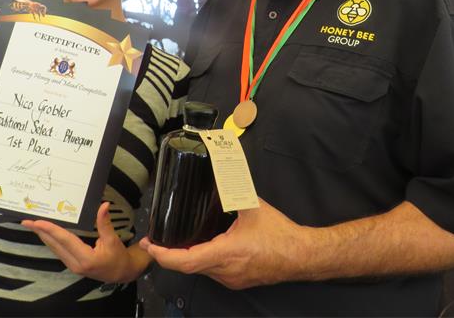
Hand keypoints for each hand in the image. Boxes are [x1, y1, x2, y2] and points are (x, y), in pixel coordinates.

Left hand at [22, 202, 143, 283]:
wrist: (121, 273)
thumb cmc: (118, 257)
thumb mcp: (113, 240)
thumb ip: (105, 223)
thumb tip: (104, 205)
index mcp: (86, 258)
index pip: (65, 240)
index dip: (51, 230)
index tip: (38, 222)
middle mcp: (75, 264)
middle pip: (55, 244)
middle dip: (40, 232)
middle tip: (27, 221)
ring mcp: (72, 265)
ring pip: (54, 248)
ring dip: (43, 236)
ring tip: (33, 225)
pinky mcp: (72, 264)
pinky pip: (58, 250)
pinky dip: (51, 240)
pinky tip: (45, 233)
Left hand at [140, 198, 308, 289]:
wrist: (303, 256)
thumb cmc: (281, 235)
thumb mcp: (253, 206)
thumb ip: (234, 190)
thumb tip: (222, 172)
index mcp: (227, 253)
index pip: (185, 261)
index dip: (164, 255)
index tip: (150, 245)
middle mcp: (226, 271)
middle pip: (188, 267)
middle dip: (169, 255)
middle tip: (155, 241)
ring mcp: (231, 279)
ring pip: (200, 271)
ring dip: (185, 258)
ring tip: (173, 243)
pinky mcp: (238, 280)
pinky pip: (212, 272)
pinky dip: (201, 260)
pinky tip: (201, 247)